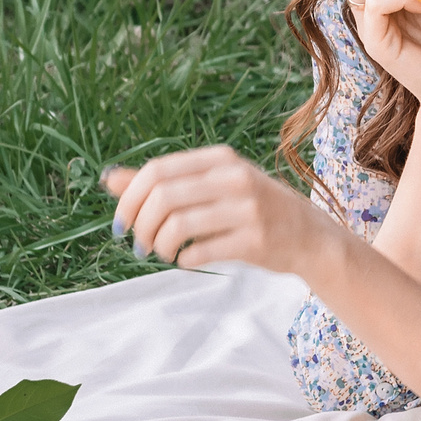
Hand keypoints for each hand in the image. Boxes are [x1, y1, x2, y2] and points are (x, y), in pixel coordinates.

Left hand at [103, 148, 332, 274]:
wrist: (311, 237)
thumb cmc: (253, 210)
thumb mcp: (213, 186)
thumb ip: (164, 182)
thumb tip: (110, 179)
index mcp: (220, 159)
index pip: (157, 170)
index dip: (129, 199)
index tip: (121, 223)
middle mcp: (234, 178)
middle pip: (163, 197)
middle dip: (140, 226)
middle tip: (138, 246)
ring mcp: (247, 209)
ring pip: (178, 225)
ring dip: (159, 245)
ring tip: (161, 254)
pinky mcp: (255, 241)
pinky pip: (201, 251)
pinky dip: (184, 259)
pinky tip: (187, 260)